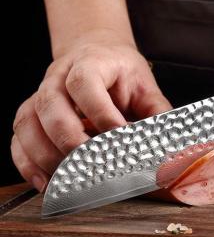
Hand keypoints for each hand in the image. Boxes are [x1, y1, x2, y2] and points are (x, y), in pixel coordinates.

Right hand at [11, 38, 171, 191]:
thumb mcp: (145, 86)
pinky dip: (28, 163)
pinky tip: (46, 182)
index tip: (119, 137)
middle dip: (70, 139)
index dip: (100, 112)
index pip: (85, 82)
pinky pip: (19, 138)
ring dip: (46, 155)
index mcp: (91, 62)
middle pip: (50, 104)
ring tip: (69, 178)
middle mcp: (59, 77)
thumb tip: (169, 148)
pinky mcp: (33, 113)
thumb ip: (157, 113)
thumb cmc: (122, 73)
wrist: (97, 54)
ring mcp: (41, 94)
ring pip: (28, 122)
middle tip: (93, 164)